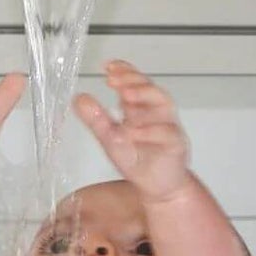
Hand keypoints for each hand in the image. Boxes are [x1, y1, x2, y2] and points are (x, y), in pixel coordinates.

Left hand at [75, 61, 190, 201]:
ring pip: (164, 104)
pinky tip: (133, 130)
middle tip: (114, 80)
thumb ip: (96, 119)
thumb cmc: (138, 161)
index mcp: (140, 109)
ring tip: (126, 96)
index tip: (108, 67)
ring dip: (145, 97)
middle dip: (133, 80)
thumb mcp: (110, 139)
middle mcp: (156, 114)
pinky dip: (150, 130)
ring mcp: (168, 127)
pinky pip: (168, 132)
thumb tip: (79, 98)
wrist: (157, 187)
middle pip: (150, 87)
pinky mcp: (176, 144)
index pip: (135, 82)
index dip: (124, 71)